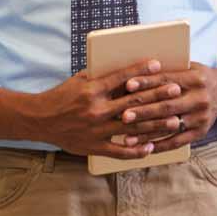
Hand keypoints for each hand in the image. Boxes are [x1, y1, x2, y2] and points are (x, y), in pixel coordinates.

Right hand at [32, 59, 182, 157]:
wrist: (40, 120)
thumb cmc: (60, 97)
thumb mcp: (78, 81)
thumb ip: (100, 77)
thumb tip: (124, 72)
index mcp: (91, 90)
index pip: (121, 78)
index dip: (141, 70)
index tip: (158, 64)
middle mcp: (96, 109)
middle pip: (134, 102)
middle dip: (157, 95)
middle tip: (176, 90)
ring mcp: (97, 130)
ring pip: (132, 127)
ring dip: (155, 124)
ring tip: (174, 120)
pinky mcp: (94, 146)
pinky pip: (120, 151)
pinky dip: (137, 150)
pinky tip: (151, 147)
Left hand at [120, 62, 216, 151]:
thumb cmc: (196, 77)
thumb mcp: (187, 67)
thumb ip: (166, 70)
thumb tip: (133, 70)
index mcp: (195, 78)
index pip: (166, 80)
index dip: (147, 82)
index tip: (128, 85)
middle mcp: (200, 98)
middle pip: (167, 106)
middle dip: (143, 112)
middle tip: (123, 116)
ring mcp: (202, 117)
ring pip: (170, 126)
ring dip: (147, 133)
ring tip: (127, 138)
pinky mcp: (201, 132)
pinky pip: (178, 141)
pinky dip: (160, 145)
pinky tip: (144, 148)